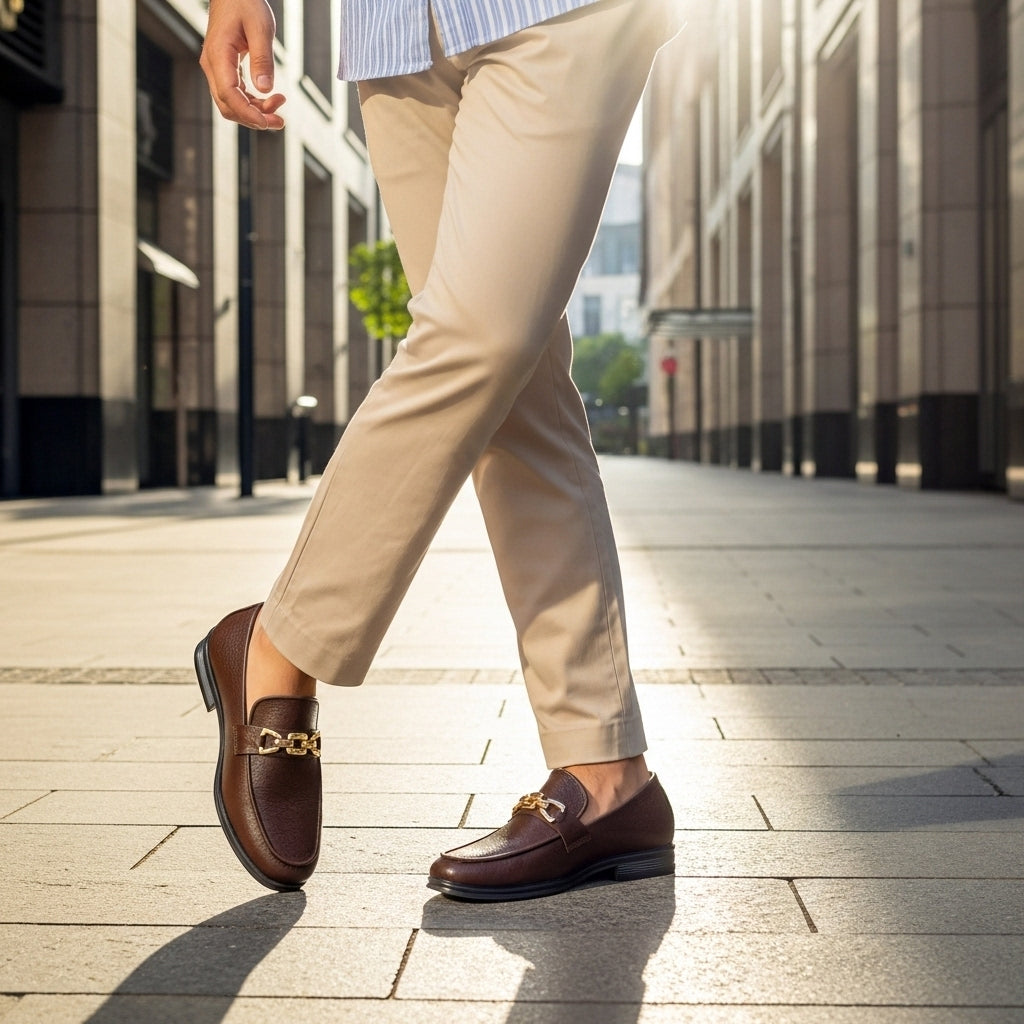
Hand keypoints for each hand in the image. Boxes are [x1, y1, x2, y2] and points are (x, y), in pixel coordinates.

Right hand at [199, 0, 285, 129]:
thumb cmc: (245, 2)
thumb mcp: (261, 28)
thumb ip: (263, 59)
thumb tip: (265, 89)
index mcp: (218, 56)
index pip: (229, 95)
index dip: (248, 113)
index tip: (268, 122)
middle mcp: (212, 66)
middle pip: (228, 106)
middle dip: (254, 118)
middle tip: (281, 121)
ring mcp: (217, 69)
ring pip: (232, 103)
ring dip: (256, 112)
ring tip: (280, 105)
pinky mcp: (225, 70)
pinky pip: (237, 94)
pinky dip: (253, 102)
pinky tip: (272, 97)